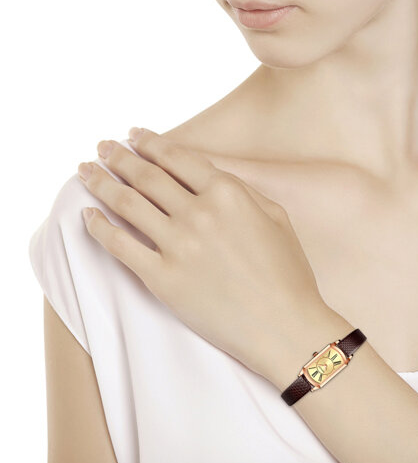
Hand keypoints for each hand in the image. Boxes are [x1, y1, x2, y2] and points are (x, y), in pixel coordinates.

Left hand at [77, 128, 334, 379]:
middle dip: (119, 156)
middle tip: (102, 147)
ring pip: (126, 204)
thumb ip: (242, 190)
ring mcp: (178, 246)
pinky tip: (86, 215)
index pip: (177, 158)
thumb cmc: (287, 273)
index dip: (150, 142)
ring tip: (85, 171)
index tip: (133, 135)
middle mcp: (198, 213)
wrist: (284, 327)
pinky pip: (120, 246)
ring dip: (101, 182)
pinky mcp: (162, 279)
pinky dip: (98, 227)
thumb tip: (209, 172)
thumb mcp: (276, 218)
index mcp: (227, 194)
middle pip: (146, 176)